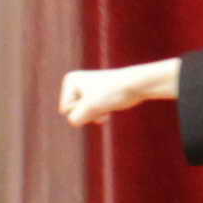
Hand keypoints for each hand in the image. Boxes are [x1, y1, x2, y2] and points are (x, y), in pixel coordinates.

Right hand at [59, 62, 173, 125]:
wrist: (136, 85)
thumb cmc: (112, 93)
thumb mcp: (89, 108)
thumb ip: (75, 119)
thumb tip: (74, 121)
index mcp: (70, 80)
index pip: (66, 109)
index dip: (83, 108)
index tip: (96, 96)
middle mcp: (75, 84)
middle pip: (73, 112)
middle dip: (89, 112)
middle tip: (103, 100)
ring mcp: (85, 91)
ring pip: (83, 115)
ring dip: (95, 114)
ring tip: (106, 103)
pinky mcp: (96, 98)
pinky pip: (91, 115)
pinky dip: (100, 116)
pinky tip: (109, 109)